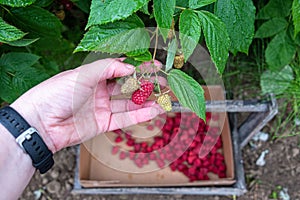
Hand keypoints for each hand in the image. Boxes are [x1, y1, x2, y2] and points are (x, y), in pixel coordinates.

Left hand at [11, 58, 163, 152]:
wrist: (40, 123)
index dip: (137, 67)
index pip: (120, 69)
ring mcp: (102, 107)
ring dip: (147, 100)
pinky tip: (154, 110)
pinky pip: (125, 119)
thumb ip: (107, 68)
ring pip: (129, 103)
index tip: (154, 65)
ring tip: (164, 97)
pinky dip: (140, 115)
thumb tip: (129, 66)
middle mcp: (99, 91)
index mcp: (93, 75)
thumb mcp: (82, 74)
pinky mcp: (103, 124)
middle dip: (146, 84)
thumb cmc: (56, 93)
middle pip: (127, 86)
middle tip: (163, 81)